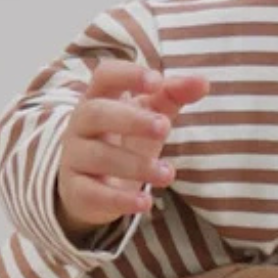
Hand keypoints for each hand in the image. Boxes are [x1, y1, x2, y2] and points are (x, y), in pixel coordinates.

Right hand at [55, 58, 209, 240]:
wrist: (91, 187)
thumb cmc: (125, 140)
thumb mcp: (149, 116)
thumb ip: (173, 96)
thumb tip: (203, 81)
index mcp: (99, 98)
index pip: (105, 75)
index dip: (128, 74)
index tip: (157, 80)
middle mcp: (80, 125)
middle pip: (96, 113)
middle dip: (131, 119)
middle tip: (165, 127)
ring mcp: (75, 158)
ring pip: (99, 156)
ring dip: (137, 164)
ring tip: (168, 173)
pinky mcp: (77, 191)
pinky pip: (94, 194)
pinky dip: (120, 200)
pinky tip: (145, 202)